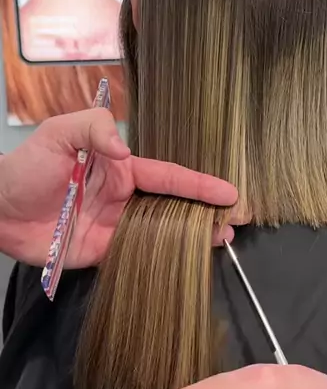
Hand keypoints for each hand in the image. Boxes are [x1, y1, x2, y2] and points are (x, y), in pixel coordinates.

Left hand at [0, 108, 237, 266]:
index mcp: (120, 168)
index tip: (230, 192)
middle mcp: (124, 197)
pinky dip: (166, 258)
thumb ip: (93, 128)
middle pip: (174, 205)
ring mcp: (116, 226)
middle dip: (207, 212)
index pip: (168, 176)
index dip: (200, 184)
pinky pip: (141, 254)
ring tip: (223, 241)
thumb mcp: (59, 134)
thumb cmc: (27, 167)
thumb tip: (125, 149)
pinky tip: (188, 261)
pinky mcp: (103, 252)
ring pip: (164, 231)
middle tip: (238, 222)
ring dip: (194, 236)